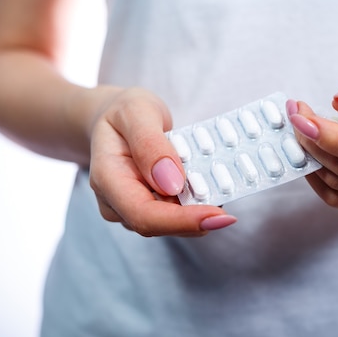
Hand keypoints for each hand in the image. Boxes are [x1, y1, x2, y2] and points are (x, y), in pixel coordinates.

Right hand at [87, 87, 236, 235]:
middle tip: (230, 213)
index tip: (217, 215)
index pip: (143, 214)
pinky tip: (214, 188)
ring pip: (170, 224)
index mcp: (107, 178)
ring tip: (224, 190)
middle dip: (196, 220)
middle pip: (159, 225)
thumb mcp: (137, 111)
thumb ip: (150, 144)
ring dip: (198, 212)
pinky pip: (176, 213)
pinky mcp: (149, 207)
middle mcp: (116, 202)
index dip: (181, 221)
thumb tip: (172, 183)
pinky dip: (196, 204)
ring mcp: (131, 208)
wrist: (117, 119)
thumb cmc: (125, 112)